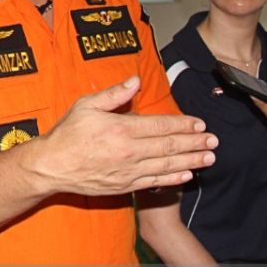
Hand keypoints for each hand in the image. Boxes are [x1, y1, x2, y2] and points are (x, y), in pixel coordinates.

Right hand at [26, 76, 217, 195]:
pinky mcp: (125, 186)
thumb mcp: (86, 105)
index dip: (183, 124)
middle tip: (214, 140)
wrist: (52, 167)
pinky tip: (187, 175)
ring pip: (167, 165)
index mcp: (122, 128)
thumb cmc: (67, 134)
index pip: (161, 125)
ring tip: (210, 157)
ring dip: (191, 161)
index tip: (199, 123)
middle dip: (195, 143)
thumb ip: (114, 94)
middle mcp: (129, 151)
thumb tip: (135, 81)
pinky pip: (155, 182)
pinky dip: (174, 178)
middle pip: (170, 146)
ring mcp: (129, 171)